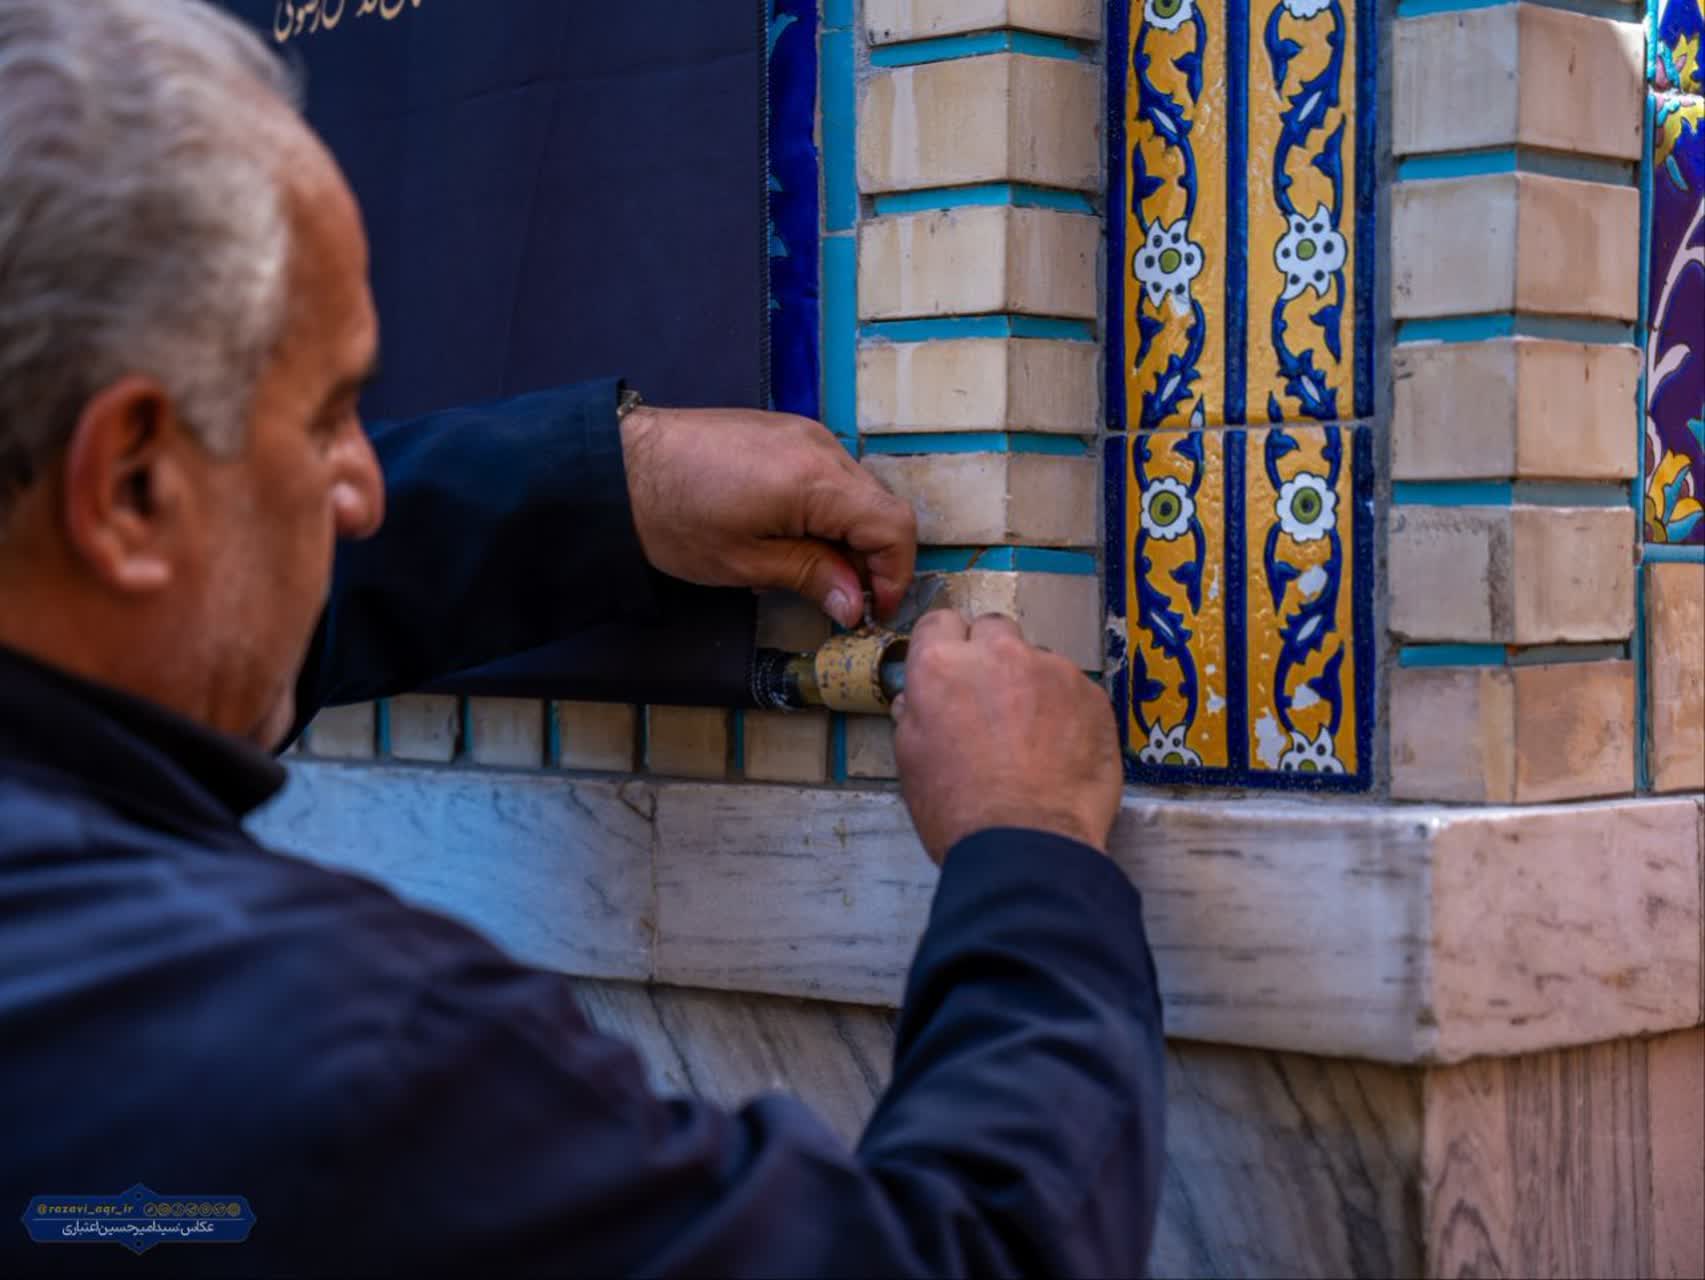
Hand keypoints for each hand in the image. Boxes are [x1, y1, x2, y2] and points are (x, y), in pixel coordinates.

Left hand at [620, 406, 916, 627]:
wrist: (619, 464)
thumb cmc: (674, 517)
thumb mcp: (745, 562)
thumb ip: (811, 576)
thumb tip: (856, 604)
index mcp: (816, 480)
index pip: (893, 525)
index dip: (895, 573)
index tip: (876, 609)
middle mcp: (820, 447)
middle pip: (881, 506)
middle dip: (875, 558)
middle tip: (848, 599)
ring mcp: (803, 433)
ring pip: (858, 491)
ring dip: (852, 534)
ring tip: (819, 571)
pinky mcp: (784, 431)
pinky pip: (830, 473)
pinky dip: (831, 510)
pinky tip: (799, 536)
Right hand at [893, 612, 1121, 864]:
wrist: (1028, 845)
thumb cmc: (958, 811)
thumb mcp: (911, 760)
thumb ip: (915, 713)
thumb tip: (918, 697)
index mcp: (942, 666)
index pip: (940, 623)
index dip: (945, 646)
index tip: (951, 668)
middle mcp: (998, 654)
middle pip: (993, 628)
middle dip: (991, 655)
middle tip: (992, 700)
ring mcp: (1052, 670)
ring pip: (1038, 660)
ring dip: (1032, 685)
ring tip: (1034, 737)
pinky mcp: (1092, 694)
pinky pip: (1074, 689)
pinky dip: (1067, 710)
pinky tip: (1062, 751)